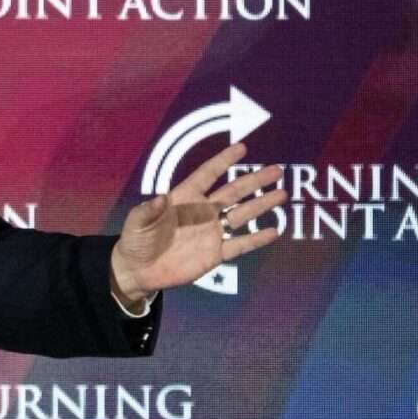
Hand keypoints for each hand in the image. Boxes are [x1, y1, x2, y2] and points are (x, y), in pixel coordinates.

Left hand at [110, 142, 286, 307]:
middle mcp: (202, 212)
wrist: (139, 270)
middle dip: (254, 180)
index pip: (207, 175)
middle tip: (276, 170)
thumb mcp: (136, 223)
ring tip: (281, 194)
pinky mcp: (215, 254)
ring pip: (241, 215)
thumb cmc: (136, 240)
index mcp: (183, 198)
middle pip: (233, 192)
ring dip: (261, 205)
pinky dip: (256, 239)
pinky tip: (273, 232)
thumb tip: (161, 197)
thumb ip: (148, 210)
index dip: (222, 161)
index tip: (241, 148)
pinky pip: (240, 245)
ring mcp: (211, 232)